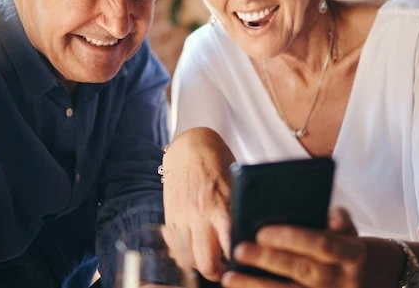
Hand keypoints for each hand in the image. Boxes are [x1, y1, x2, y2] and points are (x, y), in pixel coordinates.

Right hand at [162, 127, 235, 280]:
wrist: (189, 144)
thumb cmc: (217, 160)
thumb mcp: (235, 183)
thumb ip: (238, 209)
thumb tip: (249, 235)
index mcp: (222, 206)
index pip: (232, 248)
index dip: (238, 263)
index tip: (243, 264)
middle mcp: (201, 215)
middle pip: (207, 265)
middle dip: (217, 273)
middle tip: (224, 268)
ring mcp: (182, 218)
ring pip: (187, 260)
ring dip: (198, 263)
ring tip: (209, 258)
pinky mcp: (169, 216)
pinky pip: (174, 247)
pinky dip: (182, 252)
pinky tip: (192, 247)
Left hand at [223, 207, 365, 287]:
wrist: (361, 278)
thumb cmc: (341, 245)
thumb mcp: (346, 230)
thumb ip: (336, 218)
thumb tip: (330, 219)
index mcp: (351, 254)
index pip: (322, 244)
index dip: (292, 238)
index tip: (261, 232)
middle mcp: (343, 280)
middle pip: (302, 270)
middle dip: (269, 260)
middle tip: (240, 250)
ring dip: (256, 286)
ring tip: (229, 278)